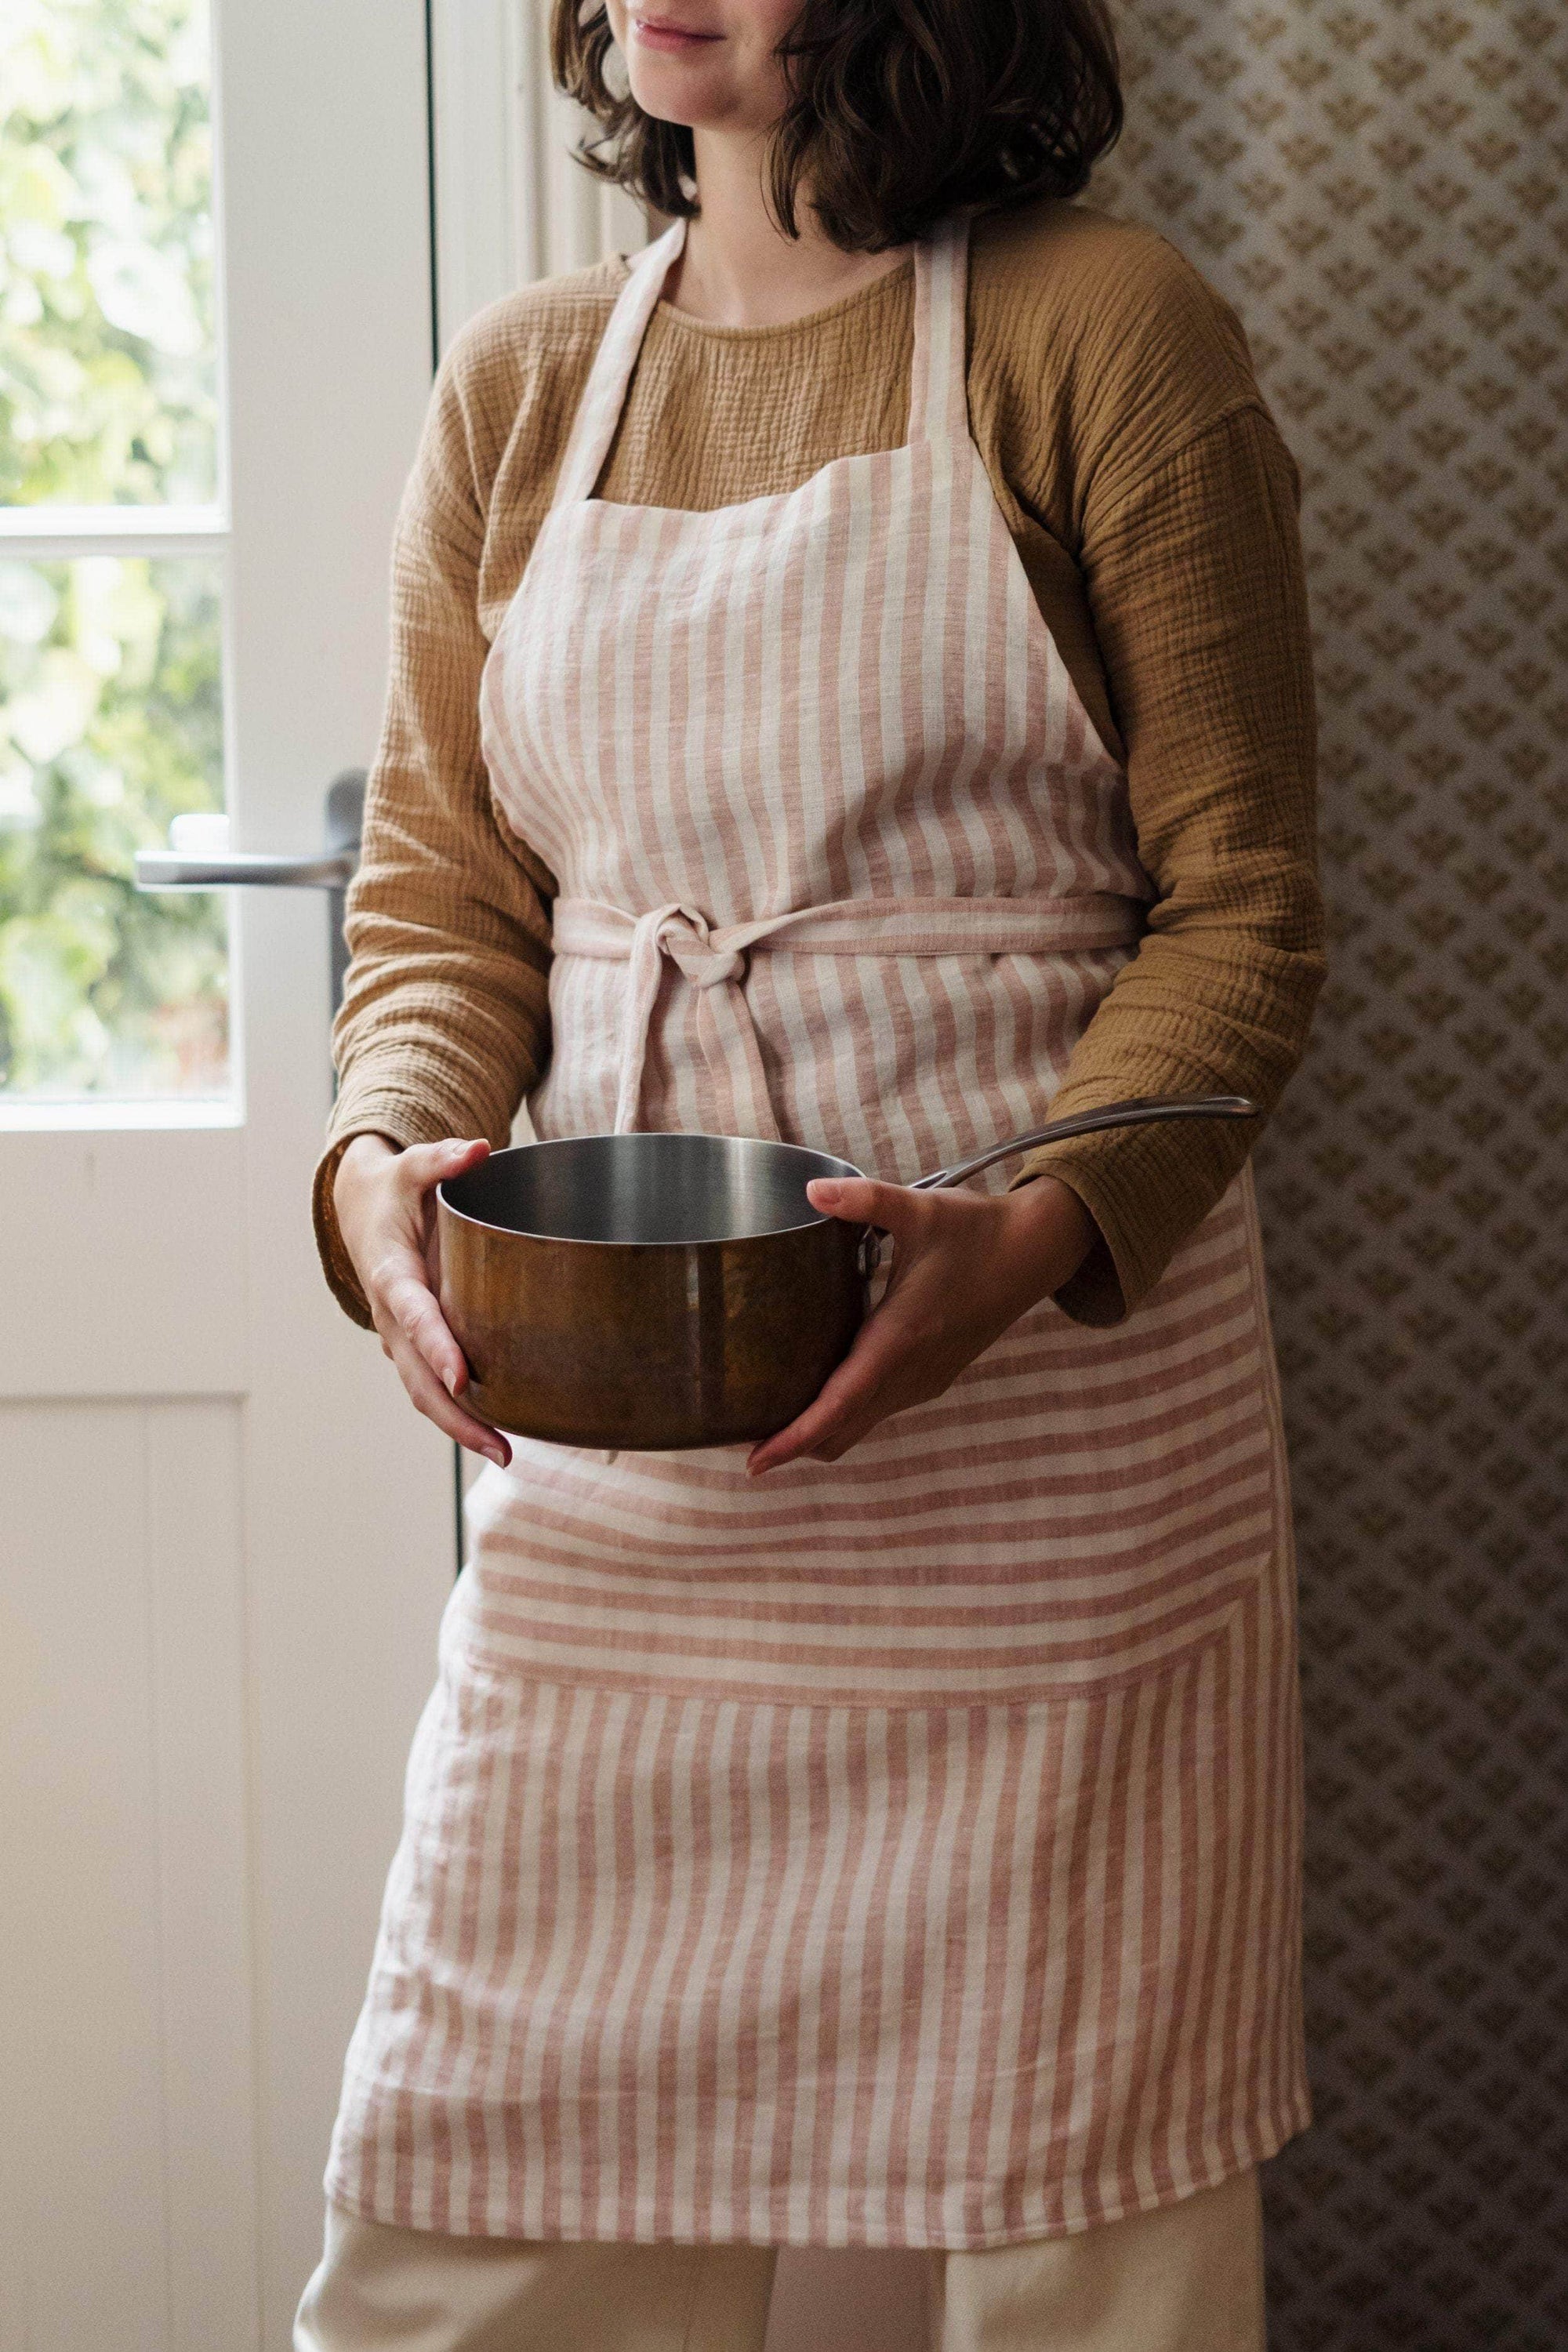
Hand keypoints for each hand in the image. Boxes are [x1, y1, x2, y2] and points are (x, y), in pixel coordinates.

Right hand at [333, 1132, 511, 1467]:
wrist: (362, 1210)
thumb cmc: (396, 1190)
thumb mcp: (412, 1167)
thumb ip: (443, 1159)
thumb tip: (480, 1148)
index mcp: (392, 1274)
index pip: (416, 1317)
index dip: (437, 1347)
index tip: (463, 1377)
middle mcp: (394, 1317)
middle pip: (420, 1378)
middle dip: (458, 1416)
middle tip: (500, 1447)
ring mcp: (403, 1339)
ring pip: (426, 1394)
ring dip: (462, 1427)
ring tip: (506, 1455)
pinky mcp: (416, 1347)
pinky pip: (434, 1389)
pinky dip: (461, 1415)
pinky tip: (499, 1435)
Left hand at [745, 1174, 1095, 1474]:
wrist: (1034, 1251)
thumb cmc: (976, 1231)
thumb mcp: (919, 1209)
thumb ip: (865, 1200)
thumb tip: (811, 1189)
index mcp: (900, 1339)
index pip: (839, 1404)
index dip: (795, 1437)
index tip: (756, 1462)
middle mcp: (911, 1372)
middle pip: (842, 1431)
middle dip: (794, 1445)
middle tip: (745, 1444)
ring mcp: (924, 1380)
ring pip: (861, 1426)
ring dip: (820, 1432)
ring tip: (771, 1422)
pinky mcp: (931, 1376)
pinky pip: (879, 1411)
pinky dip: (845, 1416)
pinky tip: (821, 1393)